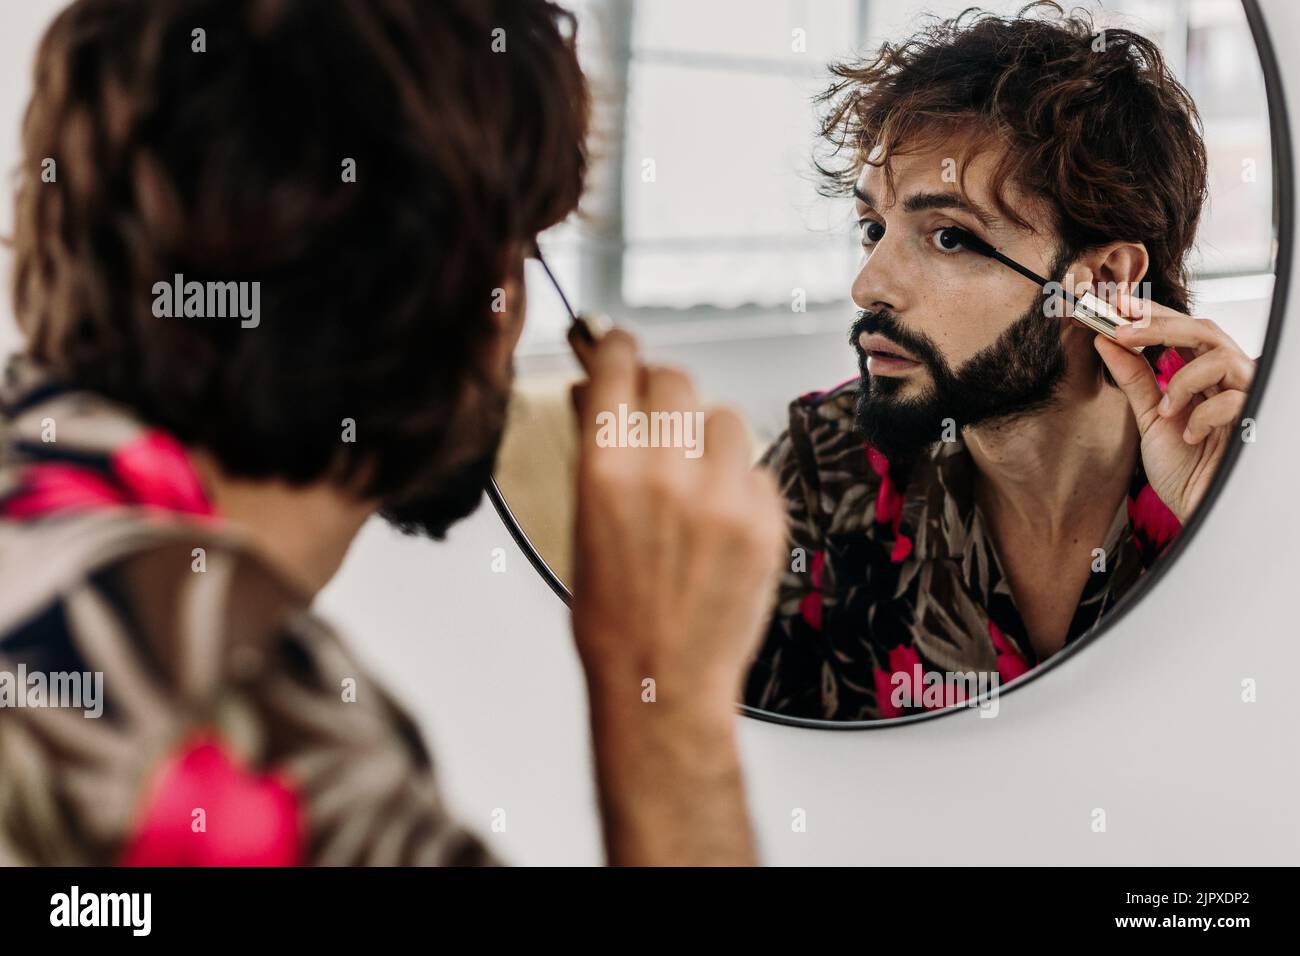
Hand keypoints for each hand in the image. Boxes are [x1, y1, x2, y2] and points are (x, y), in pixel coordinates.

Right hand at [569, 328, 784, 709]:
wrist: (661, 681)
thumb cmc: (612, 616)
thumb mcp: (582, 525)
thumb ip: (595, 451)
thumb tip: (592, 394)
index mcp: (605, 471)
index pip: (616, 368)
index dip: (615, 347)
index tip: (617, 343)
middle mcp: (665, 475)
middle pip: (675, 380)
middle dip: (662, 388)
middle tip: (657, 411)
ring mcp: (722, 497)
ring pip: (724, 416)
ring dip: (706, 433)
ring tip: (694, 476)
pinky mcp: (766, 522)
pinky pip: (755, 468)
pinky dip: (738, 482)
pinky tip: (718, 521)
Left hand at [1093, 291, 1255, 525]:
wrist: (1199, 509)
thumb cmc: (1183, 468)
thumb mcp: (1150, 418)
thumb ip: (1134, 379)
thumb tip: (1105, 340)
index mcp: (1203, 375)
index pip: (1183, 330)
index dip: (1153, 314)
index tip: (1118, 304)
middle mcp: (1227, 379)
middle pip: (1204, 331)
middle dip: (1160, 326)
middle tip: (1121, 329)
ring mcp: (1245, 396)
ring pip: (1222, 356)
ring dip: (1183, 379)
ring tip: (1168, 410)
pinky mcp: (1255, 419)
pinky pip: (1232, 398)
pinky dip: (1202, 415)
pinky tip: (1191, 436)